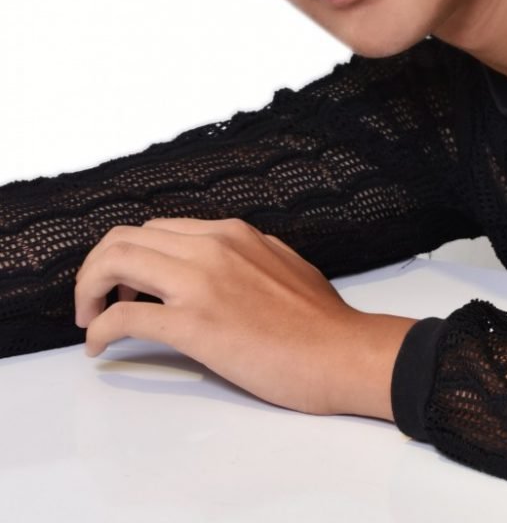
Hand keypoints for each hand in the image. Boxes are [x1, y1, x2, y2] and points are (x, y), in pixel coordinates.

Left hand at [74, 217, 416, 418]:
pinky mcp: (195, 324)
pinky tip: (100, 347)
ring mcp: (202, 282)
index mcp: (232, 233)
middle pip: (125, 238)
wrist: (342, 352)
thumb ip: (246, 254)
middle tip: (93, 299)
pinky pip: (125, 318)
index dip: (129, 255)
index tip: (125, 283)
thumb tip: (222, 263)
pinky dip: (100, 331)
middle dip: (97, 268)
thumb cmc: (320, 320)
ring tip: (90, 319)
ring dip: (90, 290)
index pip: (156, 228)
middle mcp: (212, 246)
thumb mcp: (282, 261)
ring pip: (116, 263)